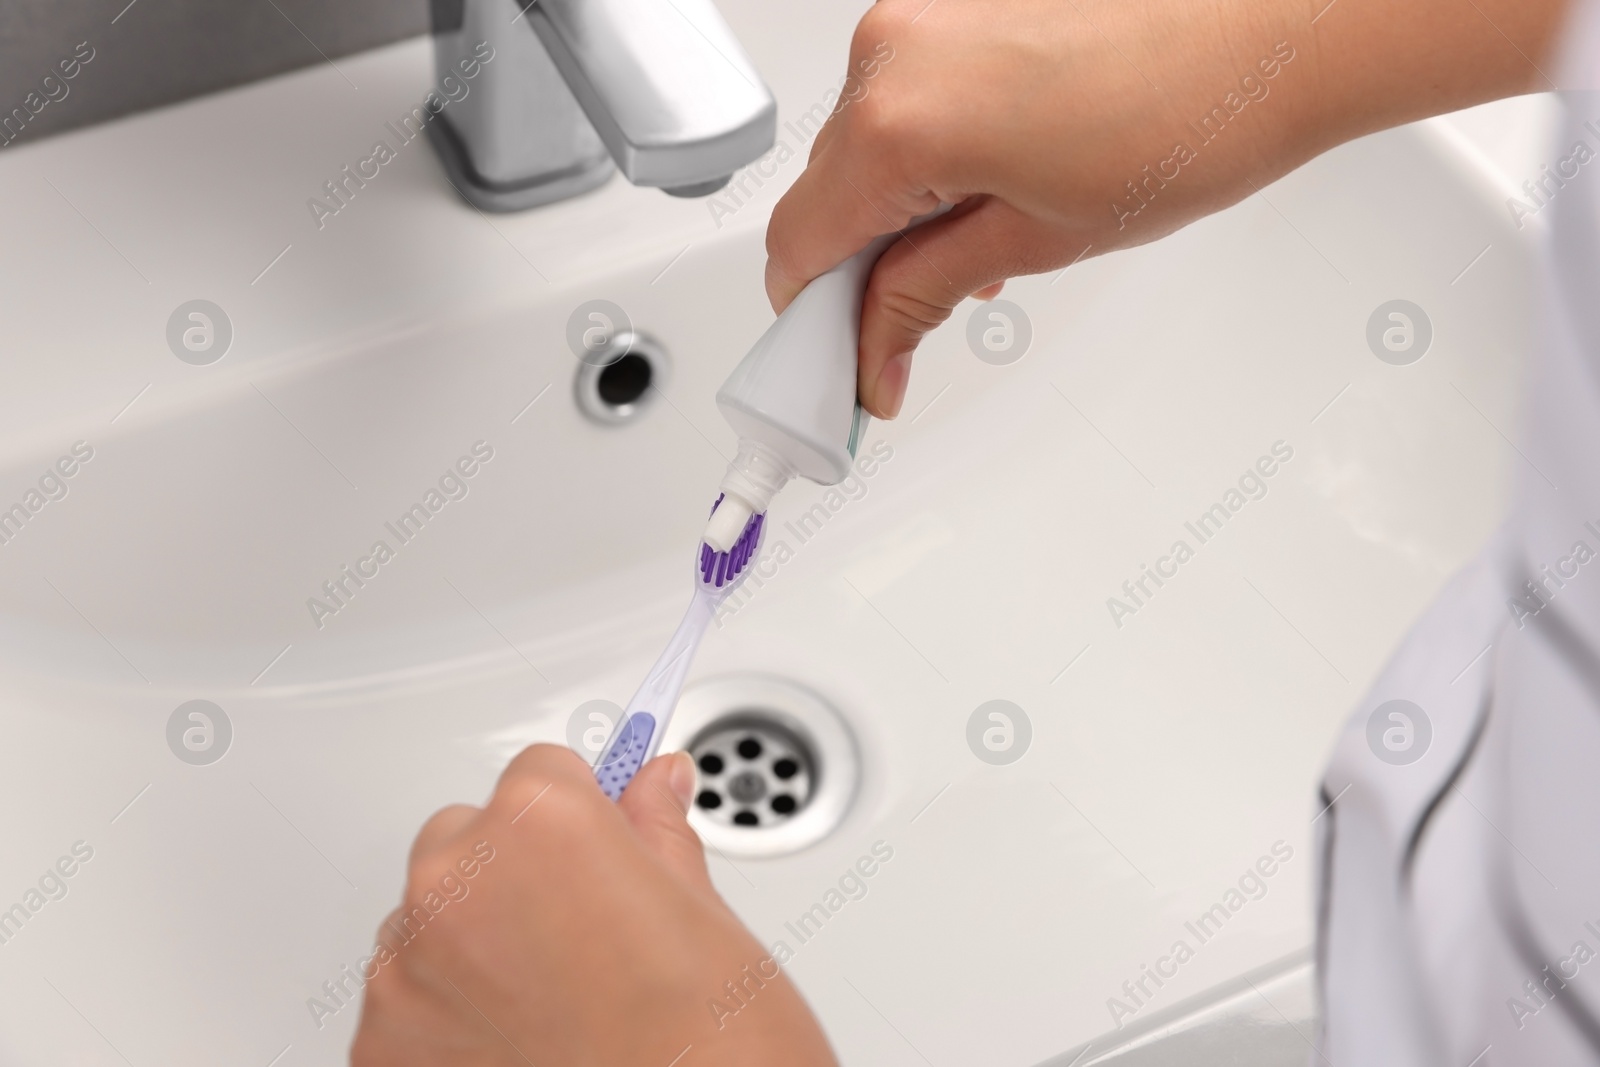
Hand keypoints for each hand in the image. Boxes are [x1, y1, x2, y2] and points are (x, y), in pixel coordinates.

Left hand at [351, 745, 836, 1066]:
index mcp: (539, 820)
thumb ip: (653, 834)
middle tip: (583, 936)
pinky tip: (512, 1043)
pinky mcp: (380, 1042)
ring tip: (552, 1002)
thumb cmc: (706, 1040)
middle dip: (516, 876)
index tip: (598, 846)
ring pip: (429, 920)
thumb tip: (653, 785)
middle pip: (469, 840)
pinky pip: (403, 999)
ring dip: (473, 946)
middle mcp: (458, 879)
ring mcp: (409, 965)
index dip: (581, 818)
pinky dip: (445, 1018)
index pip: (540, 772)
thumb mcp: (699, 912)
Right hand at [765, 0, 1562, 418]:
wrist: (1280, 28)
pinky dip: (926, 149)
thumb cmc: (1191, 120)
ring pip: (861, 144)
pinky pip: (901, 94)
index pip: (797, 243)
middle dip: (859, 266)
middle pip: (825, 192)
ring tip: (980, 244)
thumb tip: (872, 348)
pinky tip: (990, 181)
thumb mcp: (1034, 243)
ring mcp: (920, 13)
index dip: (812, 322)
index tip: (837, 364)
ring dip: (897, 206)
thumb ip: (922, 296)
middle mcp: (890, 49)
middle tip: (907, 327)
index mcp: (898, 117)